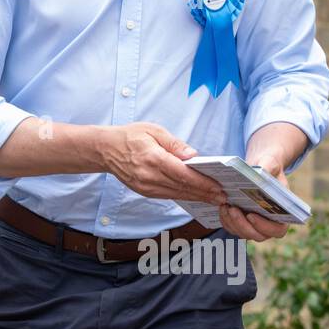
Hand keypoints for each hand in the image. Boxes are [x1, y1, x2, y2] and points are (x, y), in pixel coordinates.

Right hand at [101, 122, 227, 204]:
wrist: (105, 149)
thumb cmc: (130, 136)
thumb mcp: (153, 130)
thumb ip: (174, 144)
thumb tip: (193, 155)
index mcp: (153, 158)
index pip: (183, 174)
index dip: (203, 183)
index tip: (219, 186)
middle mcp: (149, 176)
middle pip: (183, 187)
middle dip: (205, 193)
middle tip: (223, 196)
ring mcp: (146, 186)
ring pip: (177, 194)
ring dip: (197, 197)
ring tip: (214, 198)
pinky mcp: (144, 191)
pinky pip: (168, 195)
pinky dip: (184, 196)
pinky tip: (196, 196)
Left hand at [219, 150, 290, 241]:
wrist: (259, 168)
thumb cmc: (269, 167)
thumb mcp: (271, 164)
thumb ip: (270, 167)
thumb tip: (263, 172)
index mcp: (282, 214)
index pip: (277, 230)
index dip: (265, 227)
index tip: (251, 215)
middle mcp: (269, 224)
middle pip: (257, 235)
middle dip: (242, 224)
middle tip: (232, 209)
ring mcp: (254, 225)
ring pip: (242, 233)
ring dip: (231, 222)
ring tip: (225, 206)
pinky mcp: (241, 222)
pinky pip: (232, 228)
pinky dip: (225, 220)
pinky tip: (222, 206)